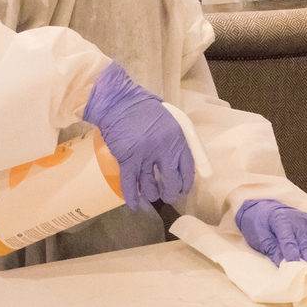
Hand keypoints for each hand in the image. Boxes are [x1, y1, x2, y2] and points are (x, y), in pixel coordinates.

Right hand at [82, 63, 194, 211]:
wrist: (118, 102)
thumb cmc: (144, 108)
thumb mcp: (170, 120)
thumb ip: (176, 140)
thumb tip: (180, 161)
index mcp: (178, 138)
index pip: (188, 168)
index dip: (187, 182)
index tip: (184, 189)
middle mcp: (164, 149)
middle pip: (172, 182)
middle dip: (171, 193)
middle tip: (168, 195)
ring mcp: (144, 156)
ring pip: (151, 186)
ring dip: (152, 194)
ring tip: (152, 194)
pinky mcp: (126, 159)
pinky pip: (130, 184)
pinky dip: (131, 196)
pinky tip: (134, 204)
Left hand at [235, 199, 306, 275]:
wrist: (262, 206)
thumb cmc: (258, 223)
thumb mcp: (259, 237)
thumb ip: (273, 250)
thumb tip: (284, 264)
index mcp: (281, 222)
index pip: (288, 241)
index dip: (293, 255)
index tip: (297, 268)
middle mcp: (297, 221)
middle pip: (306, 243)